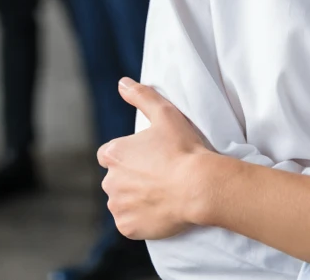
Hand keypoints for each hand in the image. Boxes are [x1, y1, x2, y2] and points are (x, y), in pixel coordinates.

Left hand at [98, 78, 214, 240]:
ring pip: (121, 202)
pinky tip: (158, 212)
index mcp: (113, 154)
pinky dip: (140, 220)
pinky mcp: (128, 228)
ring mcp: (118, 206)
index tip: (147, 159)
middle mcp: (109, 181)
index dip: (128, 157)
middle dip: (131, 179)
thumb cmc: (183, 149)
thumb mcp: (164, 113)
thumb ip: (141, 95)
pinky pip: (129, 224)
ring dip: (134, 200)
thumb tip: (122, 83)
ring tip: (160, 195)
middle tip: (158, 178)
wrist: (200, 187)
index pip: (110, 155)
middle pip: (115, 180)